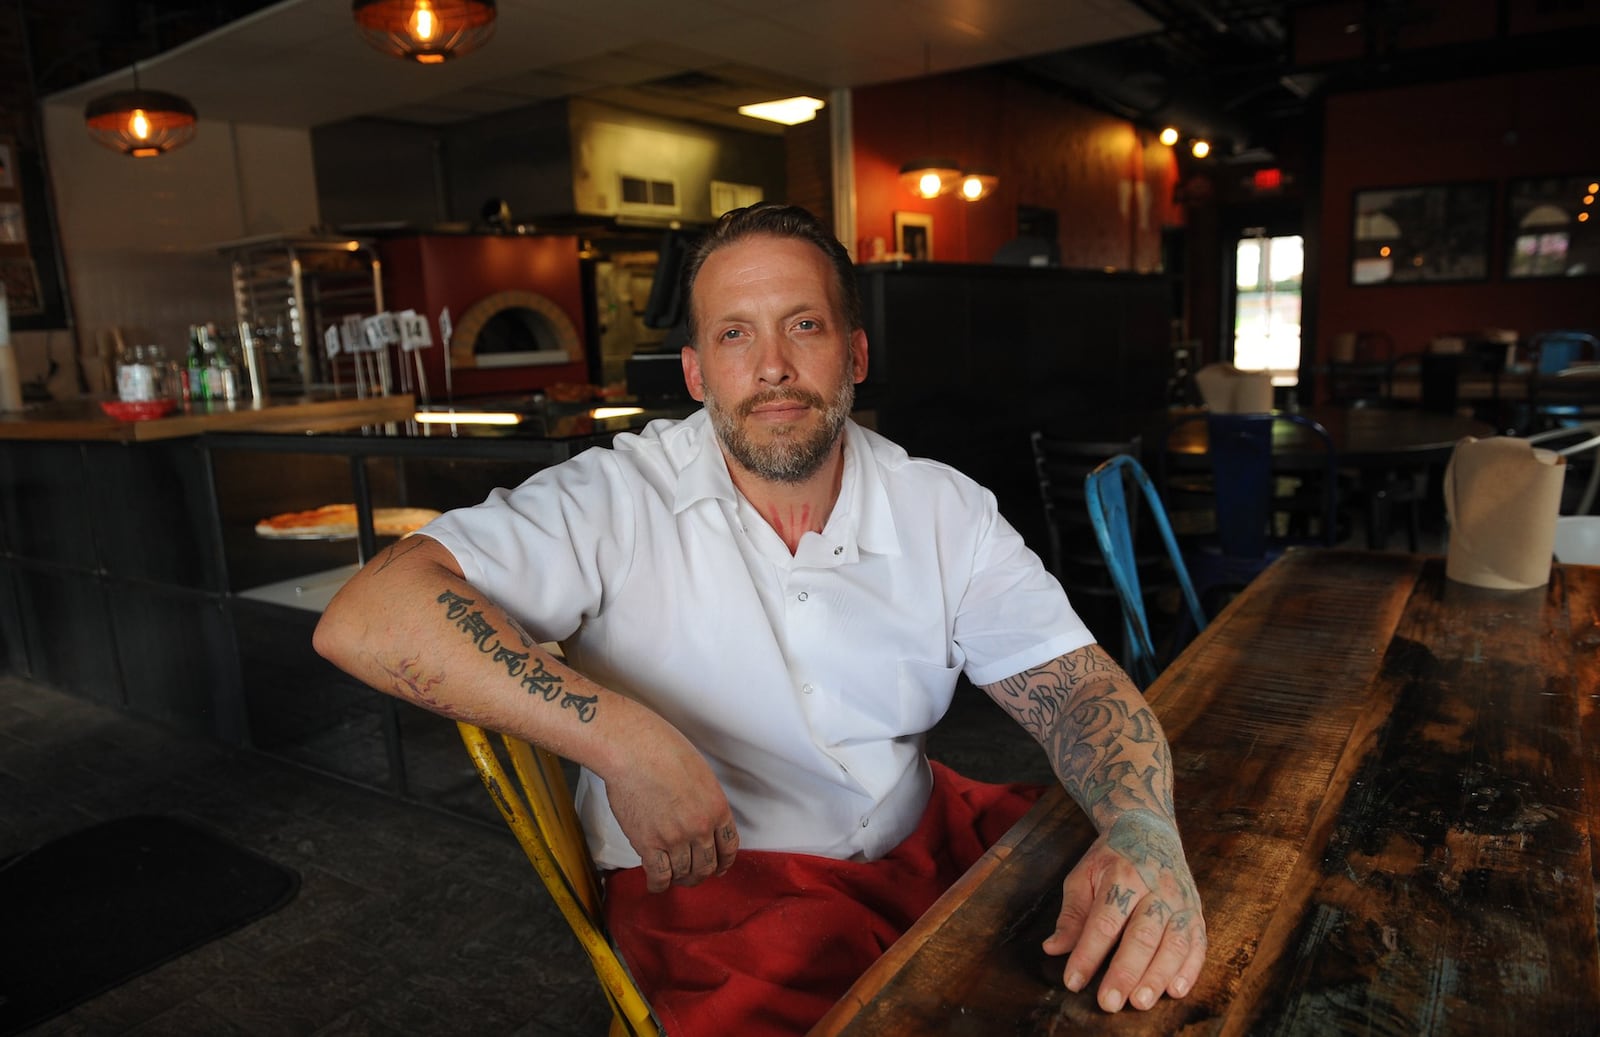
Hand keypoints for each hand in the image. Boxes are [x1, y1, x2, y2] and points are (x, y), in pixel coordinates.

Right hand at [602, 722, 739, 891]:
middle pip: (707, 865)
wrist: (633, 750)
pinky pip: (659, 875)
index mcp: (717, 807)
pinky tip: (656, 884)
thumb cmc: (663, 751)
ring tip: (673, 877)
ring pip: (684, 873)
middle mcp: (700, 827)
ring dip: (680, 878)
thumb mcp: (700, 773)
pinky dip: (659, 884)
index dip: (724, 862)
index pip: (729, 846)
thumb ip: (705, 800)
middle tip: (693, 874)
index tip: (720, 867)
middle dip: (701, 873)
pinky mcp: (649, 844)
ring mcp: (675, 838)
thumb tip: (700, 817)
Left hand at [1043, 810, 1205, 1011]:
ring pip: (1173, 943)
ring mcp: (1181, 901)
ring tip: (1140, 1002)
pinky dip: (1189, 970)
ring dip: (1157, 976)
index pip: (1104, 921)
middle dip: (1124, 972)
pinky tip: (1175, 990)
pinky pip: (1197, 945)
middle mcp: (1157, 888)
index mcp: (1123, 875)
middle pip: (1141, 935)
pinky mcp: (1196, 912)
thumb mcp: (1083, 876)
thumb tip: (1054, 949)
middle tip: (1108, 1002)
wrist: (1150, 829)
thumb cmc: (1111, 858)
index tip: (1073, 981)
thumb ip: (1071, 915)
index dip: (1088, 954)